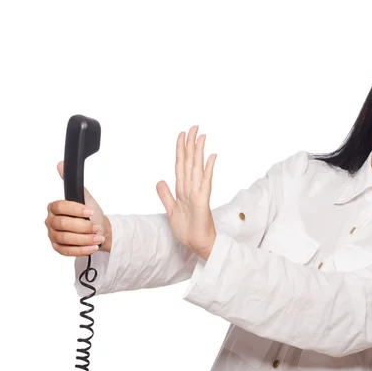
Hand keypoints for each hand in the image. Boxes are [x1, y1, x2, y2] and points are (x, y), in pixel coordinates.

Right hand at [45, 161, 110, 255]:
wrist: (98, 229)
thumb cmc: (90, 213)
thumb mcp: (84, 196)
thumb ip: (72, 182)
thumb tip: (60, 164)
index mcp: (54, 207)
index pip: (60, 207)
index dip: (75, 209)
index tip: (90, 211)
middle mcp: (51, 221)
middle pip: (63, 224)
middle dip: (82, 226)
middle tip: (96, 227)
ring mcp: (53, 235)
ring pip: (66, 239)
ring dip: (85, 239)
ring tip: (98, 237)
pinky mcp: (58, 248)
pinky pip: (67, 251)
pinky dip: (82, 250)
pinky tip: (93, 247)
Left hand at [156, 125, 216, 259]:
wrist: (197, 243)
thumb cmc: (187, 229)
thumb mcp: (170, 210)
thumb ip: (165, 195)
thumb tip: (159, 181)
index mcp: (182, 189)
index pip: (180, 164)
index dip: (180, 149)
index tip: (181, 135)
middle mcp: (190, 187)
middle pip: (189, 161)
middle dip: (190, 143)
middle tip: (194, 126)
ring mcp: (198, 192)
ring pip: (196, 167)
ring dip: (198, 151)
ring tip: (201, 135)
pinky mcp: (203, 200)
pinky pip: (205, 181)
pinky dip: (208, 168)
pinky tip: (211, 156)